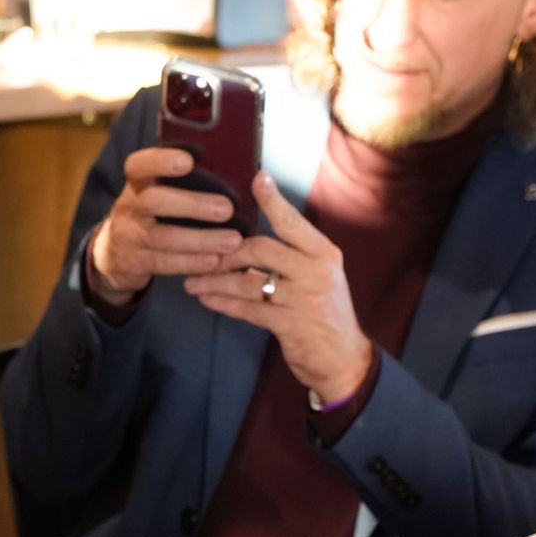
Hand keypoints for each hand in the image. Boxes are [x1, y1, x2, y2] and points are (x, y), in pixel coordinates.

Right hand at [88, 146, 242, 301]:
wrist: (115, 252)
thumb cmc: (152, 213)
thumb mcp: (156, 191)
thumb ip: (184, 180)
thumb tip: (233, 166)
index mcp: (137, 182)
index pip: (140, 165)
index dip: (161, 161)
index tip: (189, 160)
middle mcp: (129, 206)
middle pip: (154, 201)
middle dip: (193, 205)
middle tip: (227, 209)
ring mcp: (129, 236)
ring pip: (163, 237)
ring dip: (201, 240)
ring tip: (232, 240)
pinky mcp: (134, 262)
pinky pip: (164, 263)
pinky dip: (192, 262)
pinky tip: (215, 261)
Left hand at [183, 170, 372, 401]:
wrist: (343, 358)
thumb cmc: (323, 312)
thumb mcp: (318, 276)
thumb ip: (293, 256)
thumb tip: (247, 238)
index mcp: (324, 253)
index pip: (293, 222)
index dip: (274, 200)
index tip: (258, 177)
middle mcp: (317, 272)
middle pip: (262, 249)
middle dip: (225, 253)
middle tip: (201, 256)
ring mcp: (304, 299)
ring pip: (249, 281)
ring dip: (215, 281)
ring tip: (192, 281)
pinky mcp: (291, 325)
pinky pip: (248, 309)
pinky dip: (223, 303)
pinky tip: (206, 299)